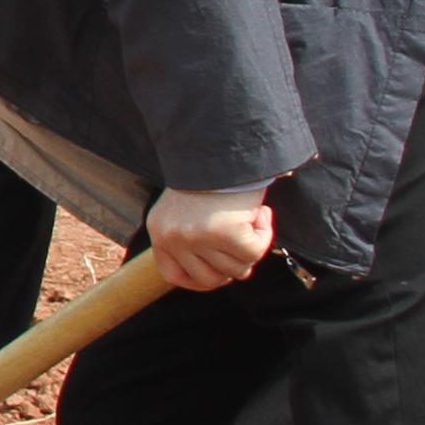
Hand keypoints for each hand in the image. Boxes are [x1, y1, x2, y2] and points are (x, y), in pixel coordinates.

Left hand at [146, 182, 278, 292]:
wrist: (223, 145)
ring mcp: (196, 237)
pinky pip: (253, 253)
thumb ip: (197, 241)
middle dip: (232, 265)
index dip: (201, 280)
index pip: (172, 275)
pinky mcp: (223, 233)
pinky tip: (260, 214)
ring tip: (250, 217)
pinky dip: (264, 236)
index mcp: (160, 231)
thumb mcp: (187, 209)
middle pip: (210, 279)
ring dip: (251, 246)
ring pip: (235, 269)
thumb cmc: (212, 175)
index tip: (220, 271)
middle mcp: (173, 237)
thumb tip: (232, 274)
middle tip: (243, 239)